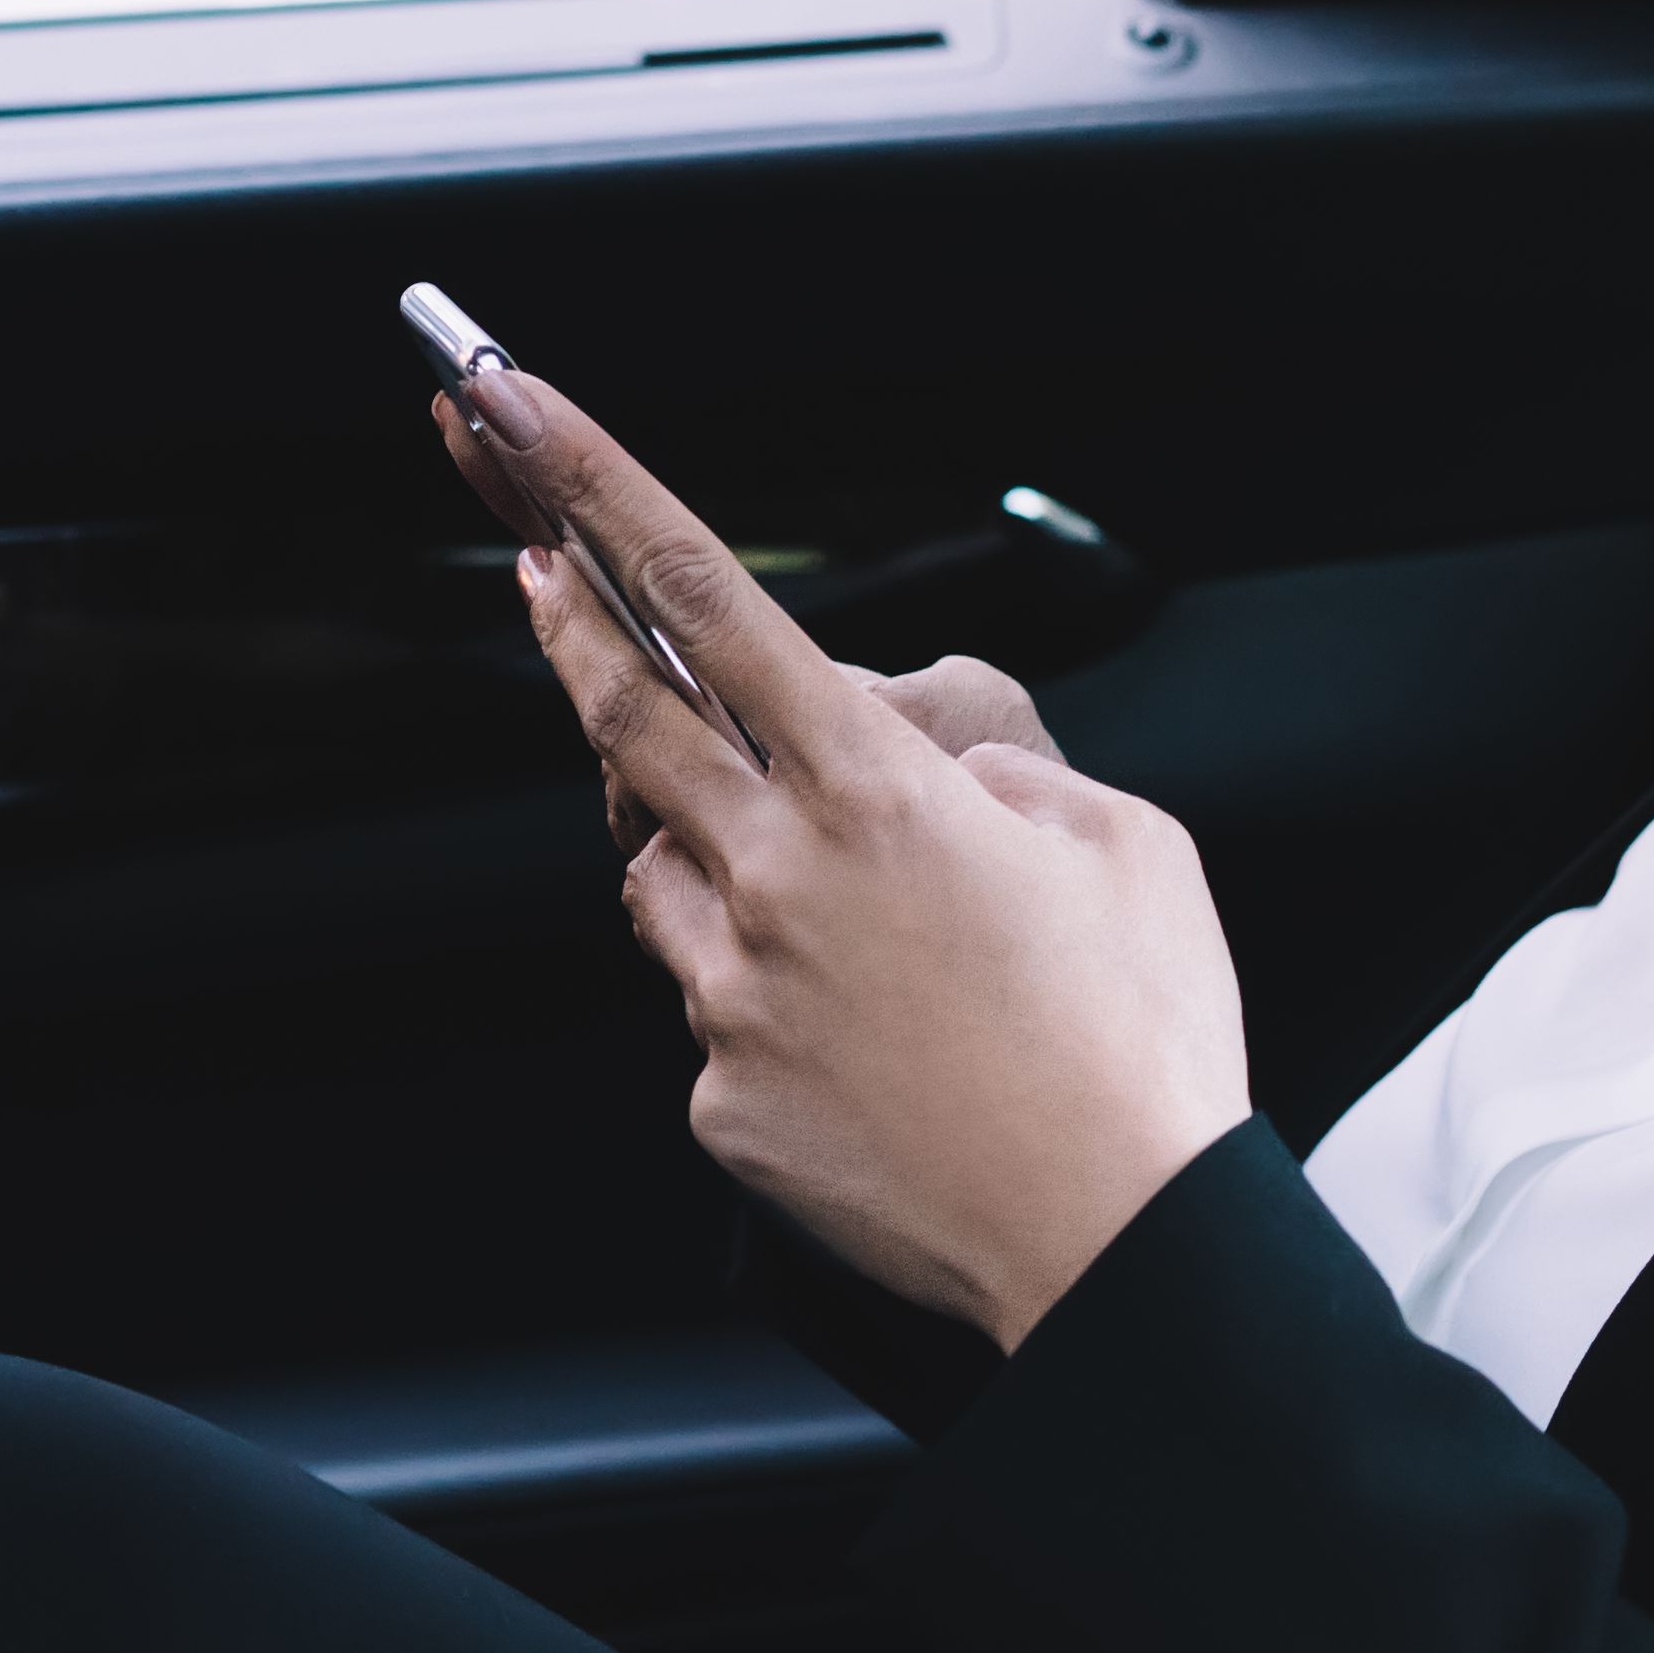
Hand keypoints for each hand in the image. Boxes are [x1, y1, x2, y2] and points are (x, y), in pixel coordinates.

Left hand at [436, 367, 1245, 1344]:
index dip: (595, 488)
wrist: (1117, 1244)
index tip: (511, 408)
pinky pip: (715, 1013)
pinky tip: (876, 1056)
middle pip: (627, 718)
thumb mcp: (1120, 839)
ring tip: (851, 925)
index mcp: (881, 788)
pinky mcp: (724, 1099)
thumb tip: (916, 761)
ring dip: (713, 856)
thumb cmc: (1142, 1036)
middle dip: (569, 627)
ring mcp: (736, 994)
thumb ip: (997, 766)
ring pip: (664, 878)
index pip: (707, 599)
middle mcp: (782, 876)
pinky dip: (771, 1004)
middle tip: (524, 559)